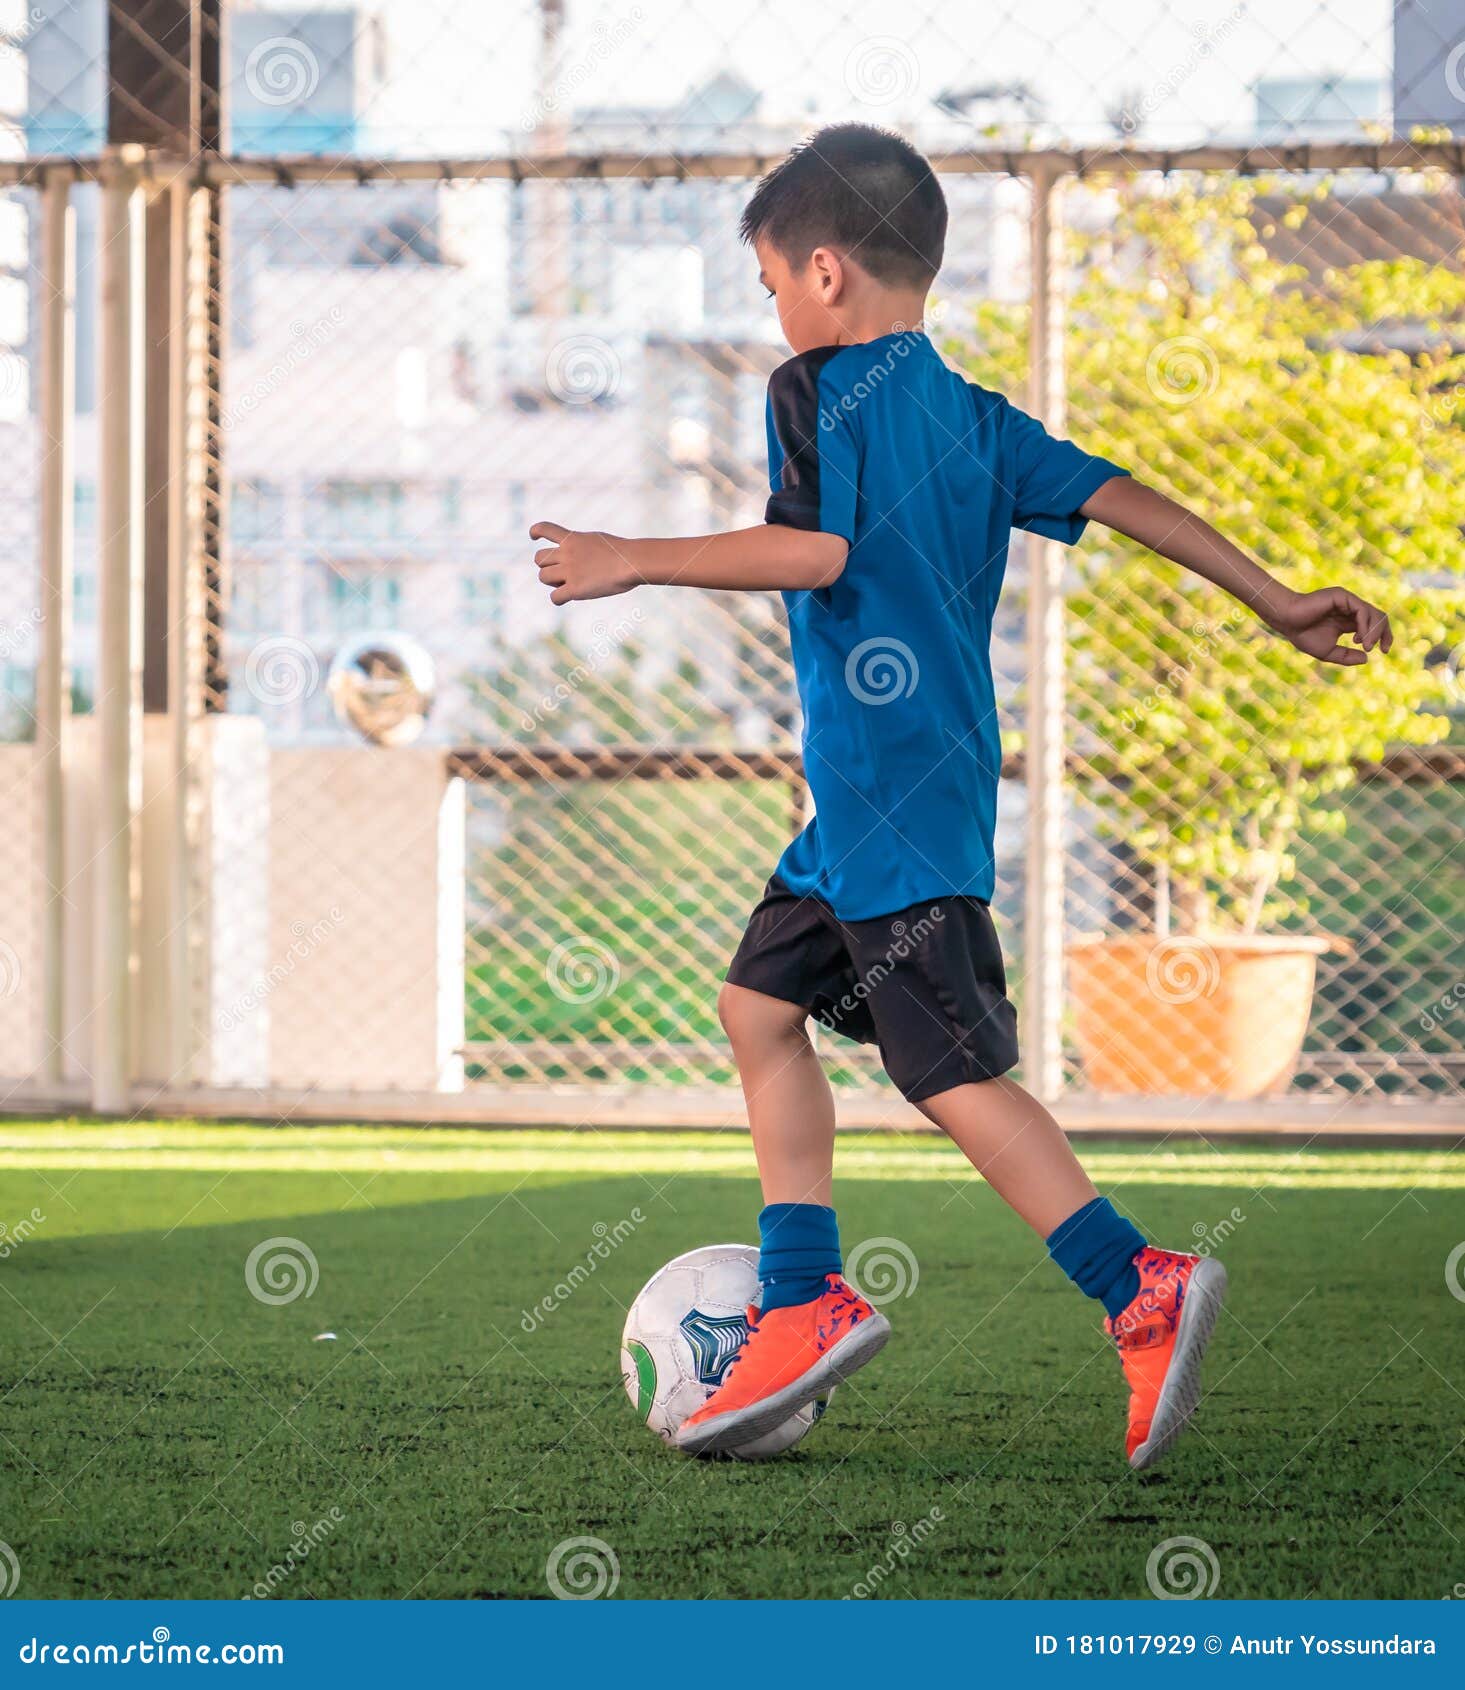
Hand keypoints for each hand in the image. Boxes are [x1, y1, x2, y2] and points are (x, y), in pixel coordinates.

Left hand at [530, 522, 637, 604]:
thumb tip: (578, 554)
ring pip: (543, 577)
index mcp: (572, 539)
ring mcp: (570, 571)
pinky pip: (555, 597)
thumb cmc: (622, 552)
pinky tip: (566, 598)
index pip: (545, 529)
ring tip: (567, 584)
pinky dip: (558, 599)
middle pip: (539, 559)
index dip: (535, 532)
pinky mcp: (575, 589)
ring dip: (552, 582)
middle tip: (561, 572)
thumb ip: (583, 545)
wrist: (631, 562)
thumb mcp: (598, 540)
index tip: (533, 537)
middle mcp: (567, 553)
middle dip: (547, 566)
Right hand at [1266, 586, 1392, 665]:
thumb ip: (1346, 656)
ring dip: (1375, 632)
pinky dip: (1365, 625)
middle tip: (1381, 650)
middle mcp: (1351, 609)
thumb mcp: (1328, 652)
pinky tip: (1359, 637)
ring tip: (1367, 646)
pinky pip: (1362, 610)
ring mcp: (1348, 602)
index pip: (1374, 626)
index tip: (1383, 652)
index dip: (1383, 637)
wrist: (1286, 620)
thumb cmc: (1302, 635)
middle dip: (1384, 634)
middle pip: (1380, 618)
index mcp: (1349, 621)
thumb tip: (1367, 658)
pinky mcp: (1343, 597)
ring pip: (1374, 614)